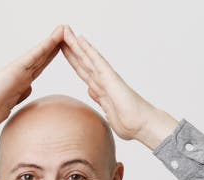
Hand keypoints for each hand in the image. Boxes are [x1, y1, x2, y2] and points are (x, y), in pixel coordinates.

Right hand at [0, 25, 65, 132]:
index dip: (50, 58)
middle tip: (67, 34)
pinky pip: (35, 55)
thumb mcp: (7, 106)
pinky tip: (57, 35)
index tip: (62, 50)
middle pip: (42, 58)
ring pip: (40, 53)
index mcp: (19, 84)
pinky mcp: (16, 70)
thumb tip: (26, 90)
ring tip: (65, 28)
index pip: (39, 68)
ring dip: (53, 41)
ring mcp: (18, 71)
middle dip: (55, 47)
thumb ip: (17, 97)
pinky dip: (46, 45)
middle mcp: (20, 75)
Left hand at [60, 26, 178, 147]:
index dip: (73, 60)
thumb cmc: (130, 123)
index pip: (83, 71)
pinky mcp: (110, 78)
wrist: (142, 126)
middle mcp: (102, 80)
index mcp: (100, 89)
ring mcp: (106, 78)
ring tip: (65, 30)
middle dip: (71, 48)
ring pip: (87, 57)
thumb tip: (91, 90)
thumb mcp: (108, 111)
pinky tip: (80, 39)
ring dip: (76, 44)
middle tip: (60, 32)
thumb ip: (100, 99)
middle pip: (82, 61)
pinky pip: (97, 61)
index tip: (62, 50)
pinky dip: (88, 50)